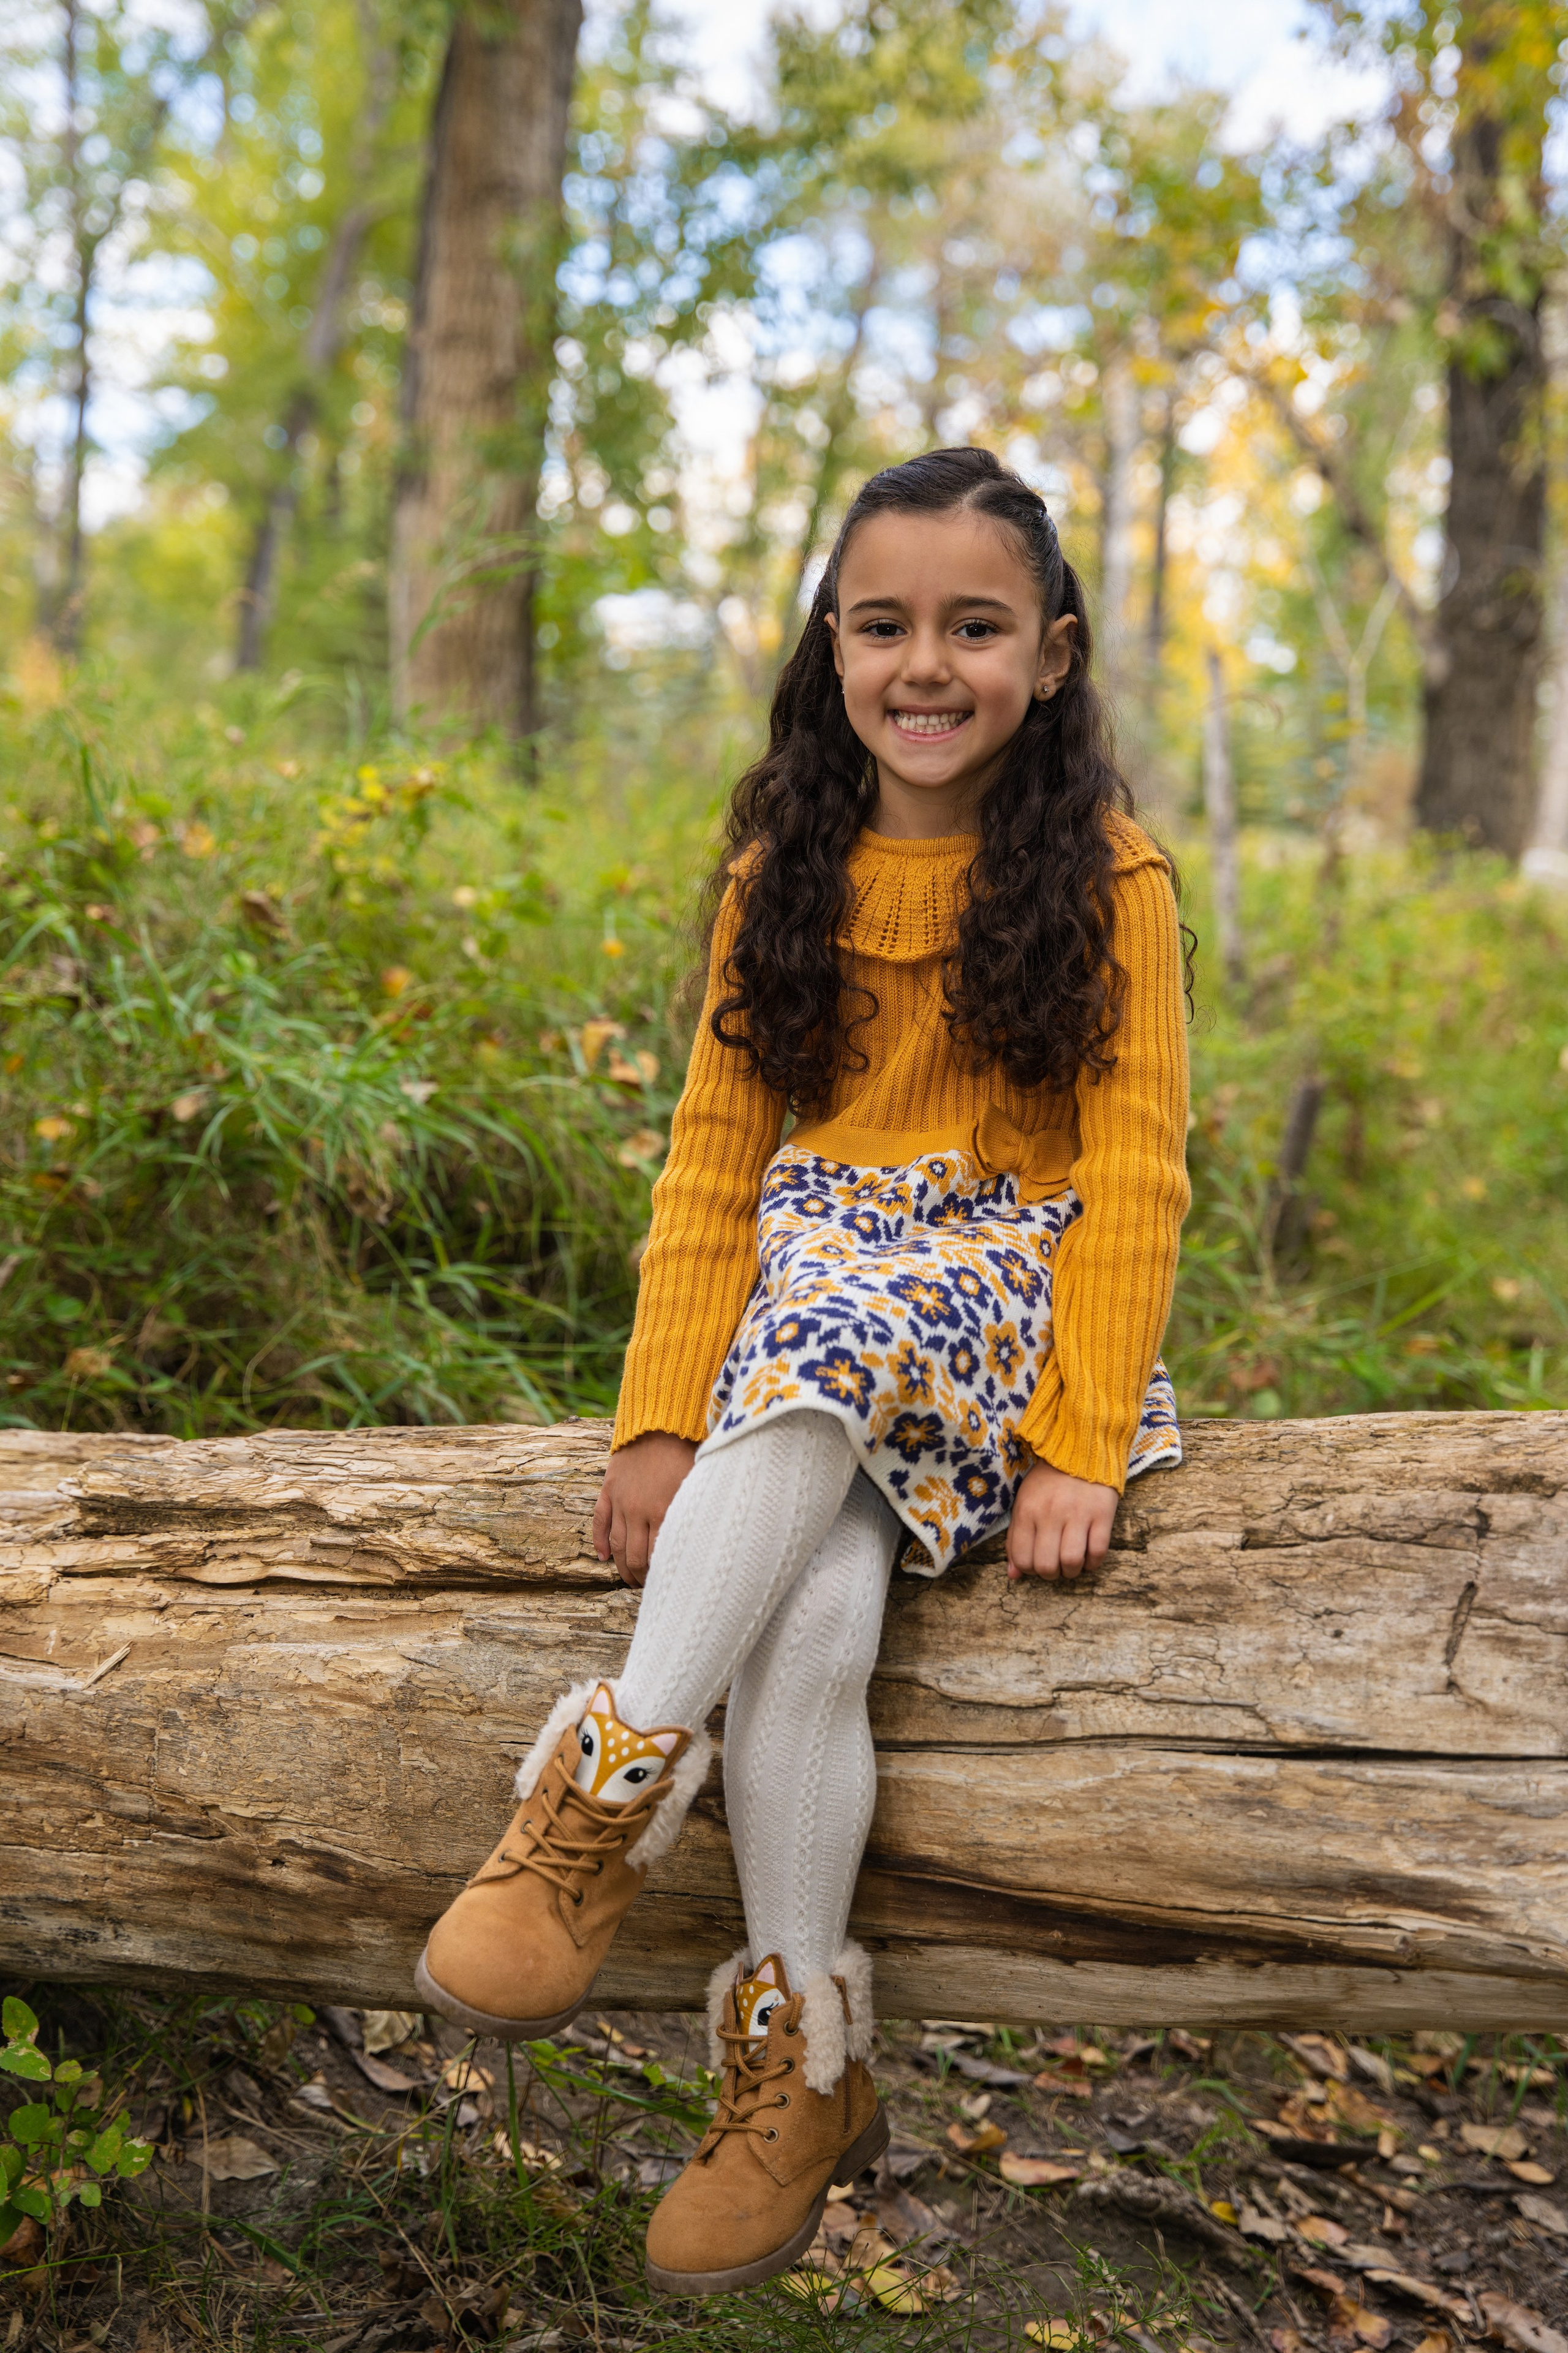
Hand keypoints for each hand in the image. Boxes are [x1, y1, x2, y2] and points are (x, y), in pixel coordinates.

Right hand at [593, 1432, 697, 1587]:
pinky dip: (599, 1542)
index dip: (661, 1575)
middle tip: (647, 1587)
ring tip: (628, 1580)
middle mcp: (639, 1510)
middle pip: (635, 1558)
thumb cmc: (688, 1452)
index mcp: (664, 1511)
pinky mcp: (609, 1489)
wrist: (660, 1420)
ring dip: (622, 1566)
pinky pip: (599, 1521)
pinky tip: (604, 1558)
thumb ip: (695, 1513)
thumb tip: (703, 1543)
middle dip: (640, 1578)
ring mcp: (621, 1500)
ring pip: (616, 1545)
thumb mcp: (698, 1485)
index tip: (668, 1584)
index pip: (658, 1557)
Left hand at [1006, 1462, 1117, 1580]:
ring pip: (1072, 1562)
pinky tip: (1089, 1556)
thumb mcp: (1024, 1503)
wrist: (1081, 1450)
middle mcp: (1050, 1514)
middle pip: (1047, 1566)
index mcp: (1027, 1511)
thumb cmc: (1048, 1480)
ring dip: (1072, 1571)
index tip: (1036, 1563)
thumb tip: (1013, 1575)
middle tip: (1055, 1565)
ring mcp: (1078, 1514)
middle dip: (1050, 1574)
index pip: (1022, 1558)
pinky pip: (1098, 1552)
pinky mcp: (1102, 1514)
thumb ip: (1016, 1538)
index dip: (1029, 1570)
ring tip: (1072, 1562)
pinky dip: (1093, 1562)